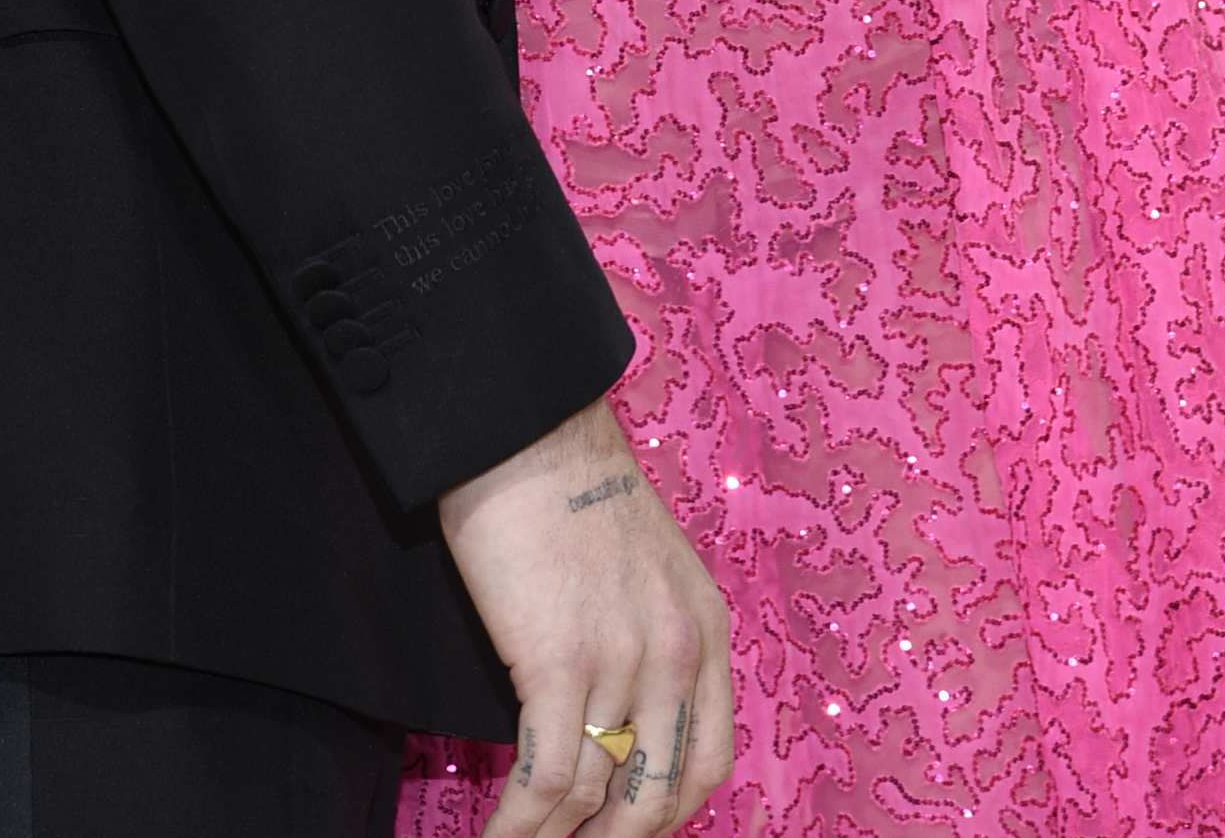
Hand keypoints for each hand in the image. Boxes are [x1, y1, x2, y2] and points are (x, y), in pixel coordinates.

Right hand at [439, 400, 732, 833]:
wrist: (526, 428)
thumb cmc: (570, 487)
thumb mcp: (647, 564)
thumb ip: (651, 636)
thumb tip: (620, 715)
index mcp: (705, 628)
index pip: (708, 762)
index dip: (666, 813)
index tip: (626, 827)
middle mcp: (678, 653)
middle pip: (656, 795)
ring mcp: (622, 660)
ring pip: (593, 793)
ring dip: (554, 837)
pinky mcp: (558, 662)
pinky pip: (544, 776)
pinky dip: (517, 824)